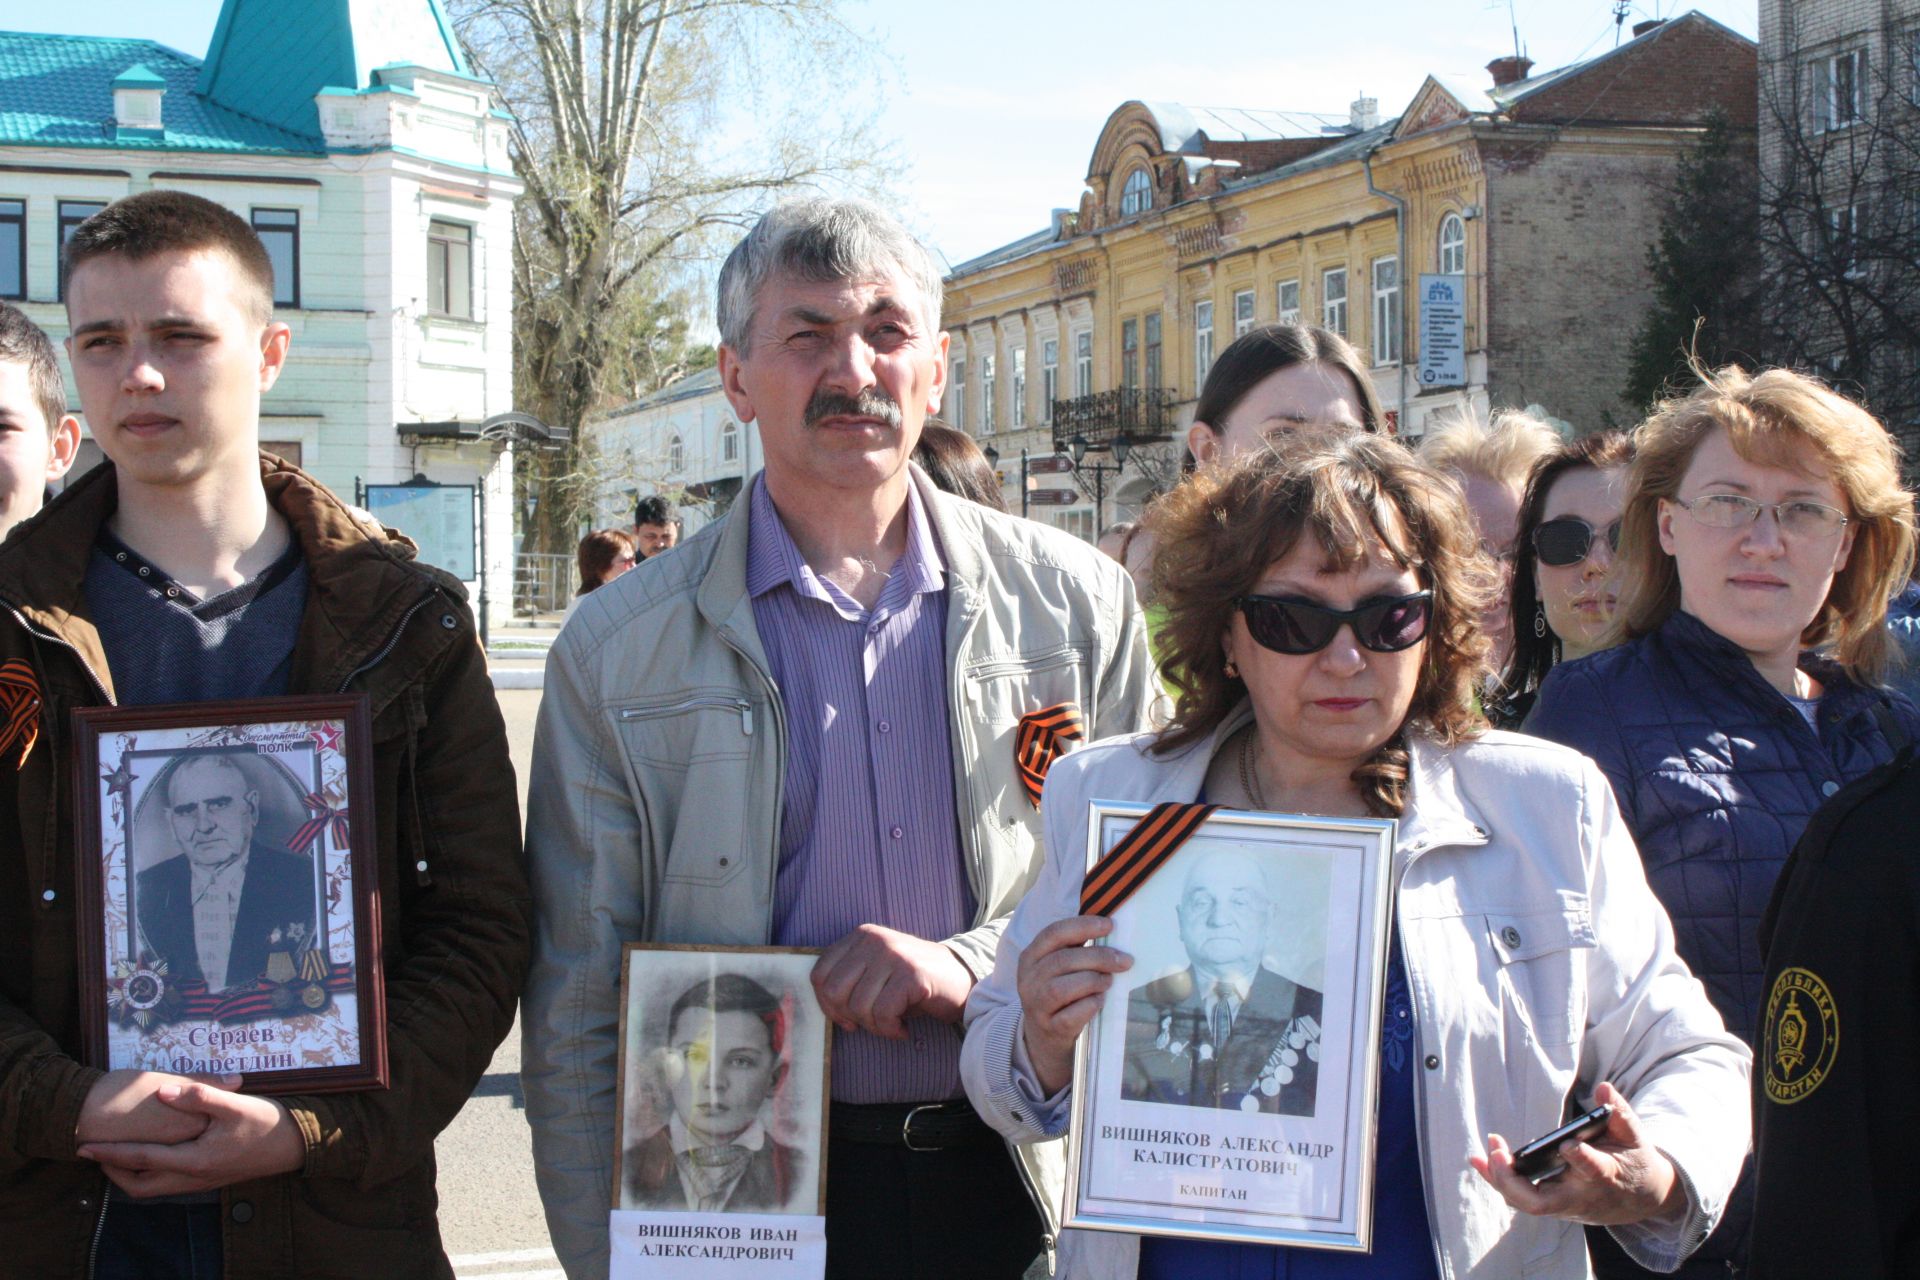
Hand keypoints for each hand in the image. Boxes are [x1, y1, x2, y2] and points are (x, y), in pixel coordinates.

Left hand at [77, 1080, 304, 1197]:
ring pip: (153, 1188)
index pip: (142, 1158)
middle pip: (140, 1186)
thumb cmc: (266, 1123)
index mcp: (195, 1160)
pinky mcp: (209, 1178)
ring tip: (117, 1155)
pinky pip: (168, 1184)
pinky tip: (153, 1155)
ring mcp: (201, 1181)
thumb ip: (198, 1096)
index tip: (84, 1145)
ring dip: (130, 1174)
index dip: (110, 1152)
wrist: (295, 1145)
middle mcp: (193, 1177)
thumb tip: (162, 1090)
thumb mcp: (234, 1104)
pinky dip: (150, 1173)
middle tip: (95, 1154)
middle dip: (113, 1171)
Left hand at [811, 924, 974, 1038]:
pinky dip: (890, 1030)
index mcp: (860, 936)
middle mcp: (874, 940)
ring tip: (893, 1023)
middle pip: (834, 992)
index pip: (819, 975)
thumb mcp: (876, 973)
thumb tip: (828, 1008)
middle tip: (874, 1022)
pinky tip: (903, 1029)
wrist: (962, 979)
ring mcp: (893, 954)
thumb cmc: (914, 984)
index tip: (847, 1019)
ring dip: (875, 1026)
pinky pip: (883, 1014)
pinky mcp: (911, 973)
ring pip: (859, 1006)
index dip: (827, 1005)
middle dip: (851, 1017)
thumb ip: (850, 981)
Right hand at [1018, 915, 1131, 1095]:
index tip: (1110, 925)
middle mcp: (1028, 980)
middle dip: (1098, 957)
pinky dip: (1091, 1005)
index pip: (1054, 933)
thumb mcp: (1057, 968)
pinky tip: (1100, 1001)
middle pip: (1062, 960)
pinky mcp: (1050, 1028)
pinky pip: (1072, 1014)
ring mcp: (1036, 1005)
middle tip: (1124, 960)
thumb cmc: (1059, 992)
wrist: (1044, 1036)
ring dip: (1093, 981)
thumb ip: (1075, 948)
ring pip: (1063, 988)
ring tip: (1108, 981)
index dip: (1083, 926)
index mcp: (1030, 957)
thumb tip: (1109, 928)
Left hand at [1470, 1082, 1689, 1226]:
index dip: (1581, 1159)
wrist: (1643, 1198)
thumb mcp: (1635, 1136)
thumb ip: (1620, 1112)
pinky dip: (1500, 1181)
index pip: (1594, 1171)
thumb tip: (1604, 1089)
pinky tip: (1480, 1161)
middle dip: (1514, 1182)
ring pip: (1526, 1203)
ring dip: (1499, 1180)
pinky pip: (1522, 1198)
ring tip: (1479, 1155)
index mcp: (1607, 1175)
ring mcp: (1565, 1205)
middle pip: (1542, 1202)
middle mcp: (1581, 1196)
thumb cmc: (1634, 1160)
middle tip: (1498, 1154)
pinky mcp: (1554, 1206)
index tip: (1567, 1145)